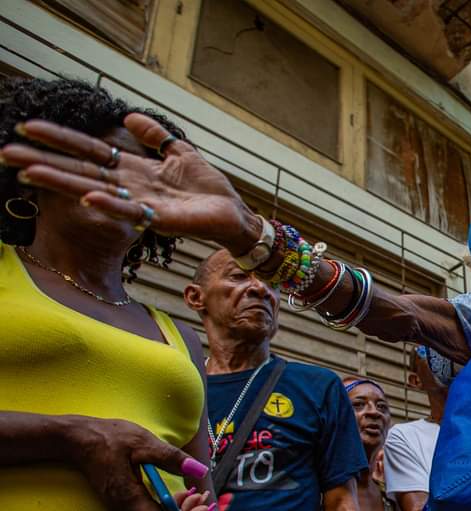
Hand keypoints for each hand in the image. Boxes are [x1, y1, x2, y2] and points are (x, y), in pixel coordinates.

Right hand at [2, 116, 260, 254]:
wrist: (233, 213)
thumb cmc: (207, 187)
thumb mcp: (181, 152)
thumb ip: (156, 137)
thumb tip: (130, 117)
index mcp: (133, 170)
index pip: (90, 151)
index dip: (61, 140)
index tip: (29, 129)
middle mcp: (130, 186)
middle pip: (81, 169)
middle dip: (45, 160)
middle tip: (8, 151)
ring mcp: (141, 203)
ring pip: (94, 189)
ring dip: (63, 181)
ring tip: (29, 172)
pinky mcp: (158, 218)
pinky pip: (129, 210)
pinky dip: (110, 204)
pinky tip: (88, 195)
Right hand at [64, 415, 209, 510]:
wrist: (78, 438)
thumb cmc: (109, 438)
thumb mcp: (144, 442)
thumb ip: (173, 458)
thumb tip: (201, 471)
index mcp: (130, 500)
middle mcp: (127, 510)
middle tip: (205, 501)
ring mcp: (126, 508)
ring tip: (197, 495)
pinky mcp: (127, 502)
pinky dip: (171, 509)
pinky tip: (183, 493)